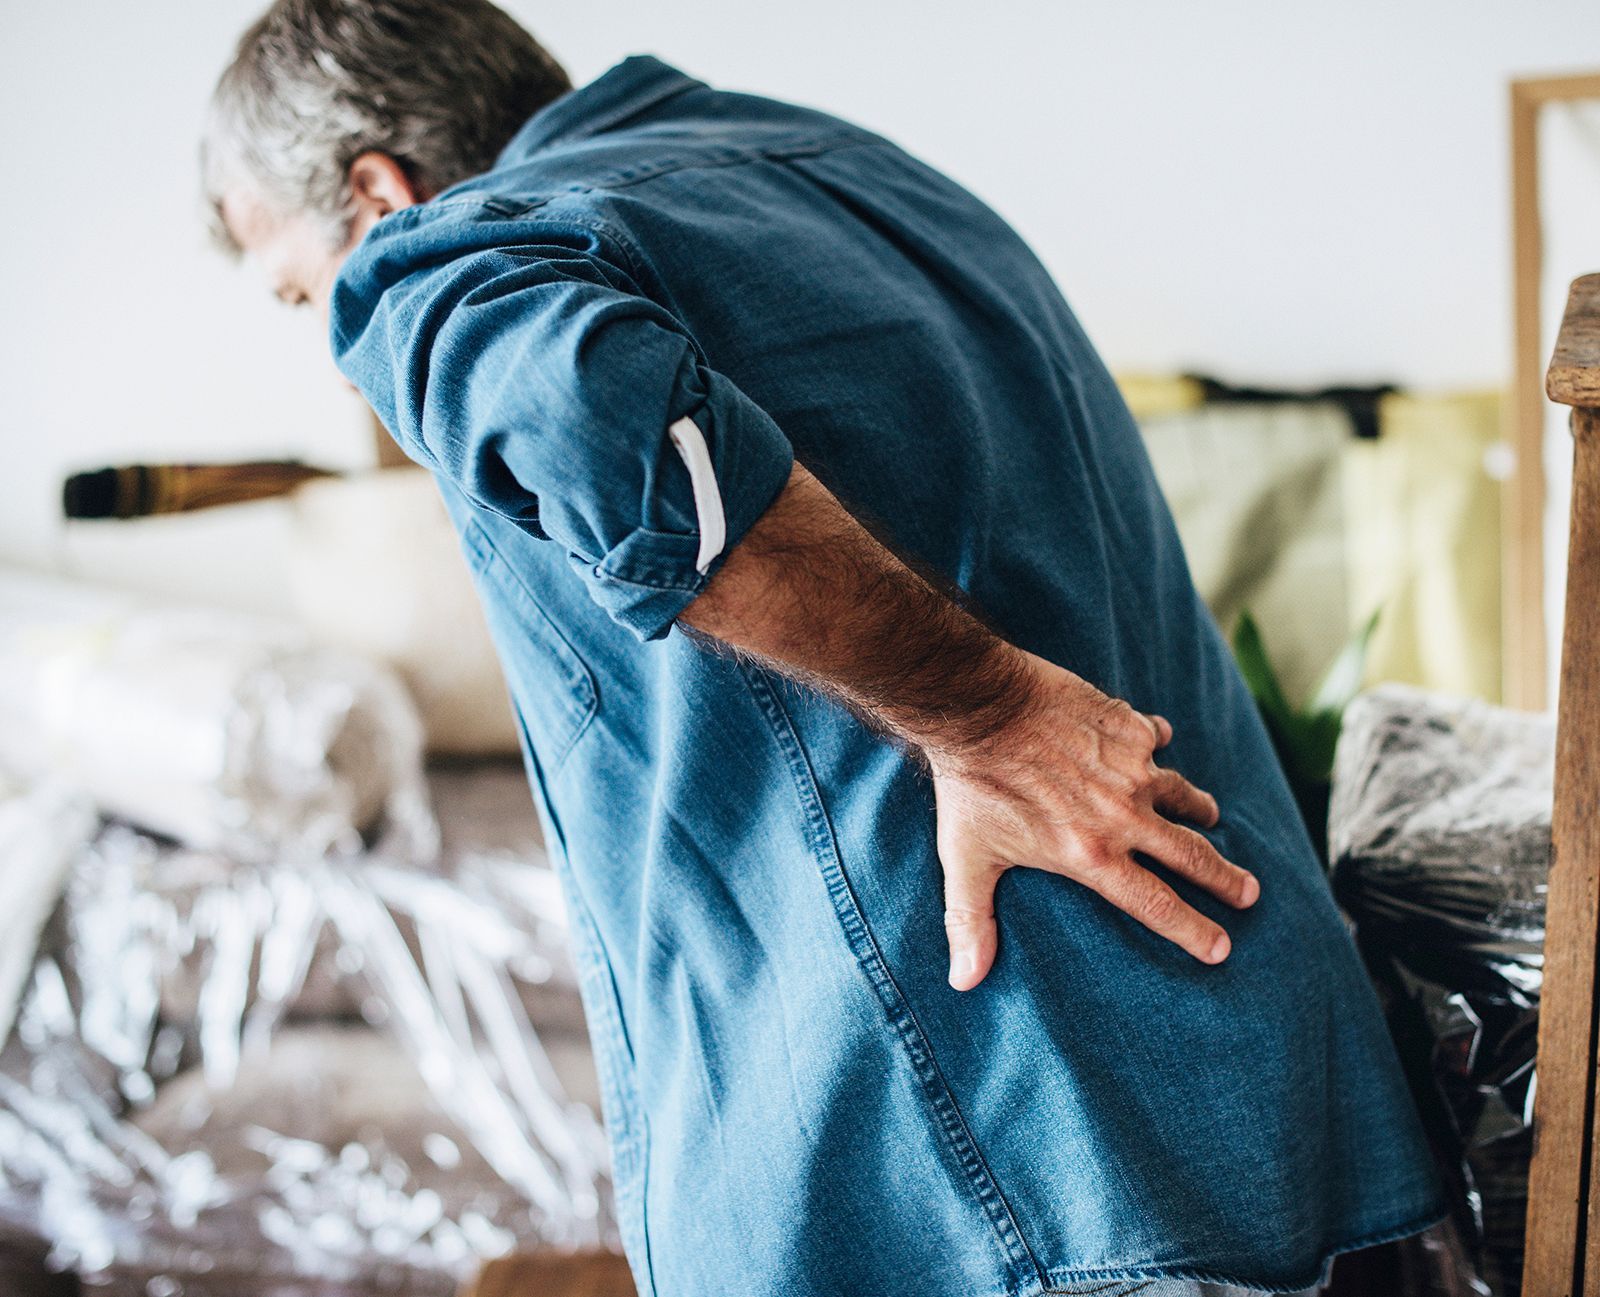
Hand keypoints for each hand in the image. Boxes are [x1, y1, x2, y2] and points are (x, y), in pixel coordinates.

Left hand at [928, 647, 1259, 990]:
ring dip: (1199, 809)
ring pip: (1183, 795)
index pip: (1156, 905)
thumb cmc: (972, 787)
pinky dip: (1158, 743)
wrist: (981, 706)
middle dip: (1225, 879)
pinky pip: (1156, 738)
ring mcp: (1133, 769)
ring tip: (1209, 815)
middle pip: (1191, 856)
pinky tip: (1159, 742)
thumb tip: (965, 983)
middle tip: (1249, 893)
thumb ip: (971, 921)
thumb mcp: (966, 859)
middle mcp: (1124, 816)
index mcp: (1092, 856)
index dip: (1193, 931)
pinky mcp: (1129, 726)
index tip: (1221, 948)